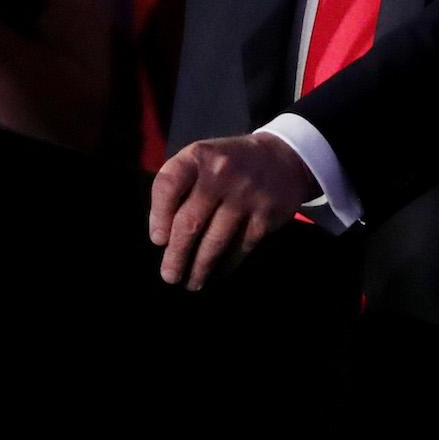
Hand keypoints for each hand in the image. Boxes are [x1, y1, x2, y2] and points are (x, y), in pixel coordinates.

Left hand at [148, 134, 317, 290]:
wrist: (280, 158)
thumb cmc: (228, 164)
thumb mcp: (201, 159)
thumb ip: (180, 187)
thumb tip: (163, 236)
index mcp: (198, 156)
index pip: (168, 185)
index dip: (158, 216)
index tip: (158, 240)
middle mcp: (221, 173)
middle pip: (190, 222)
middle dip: (176, 254)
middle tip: (170, 275)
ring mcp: (246, 195)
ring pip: (215, 241)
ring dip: (200, 267)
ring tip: (191, 283)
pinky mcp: (266, 215)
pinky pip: (240, 247)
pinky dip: (226, 265)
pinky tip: (217, 273)